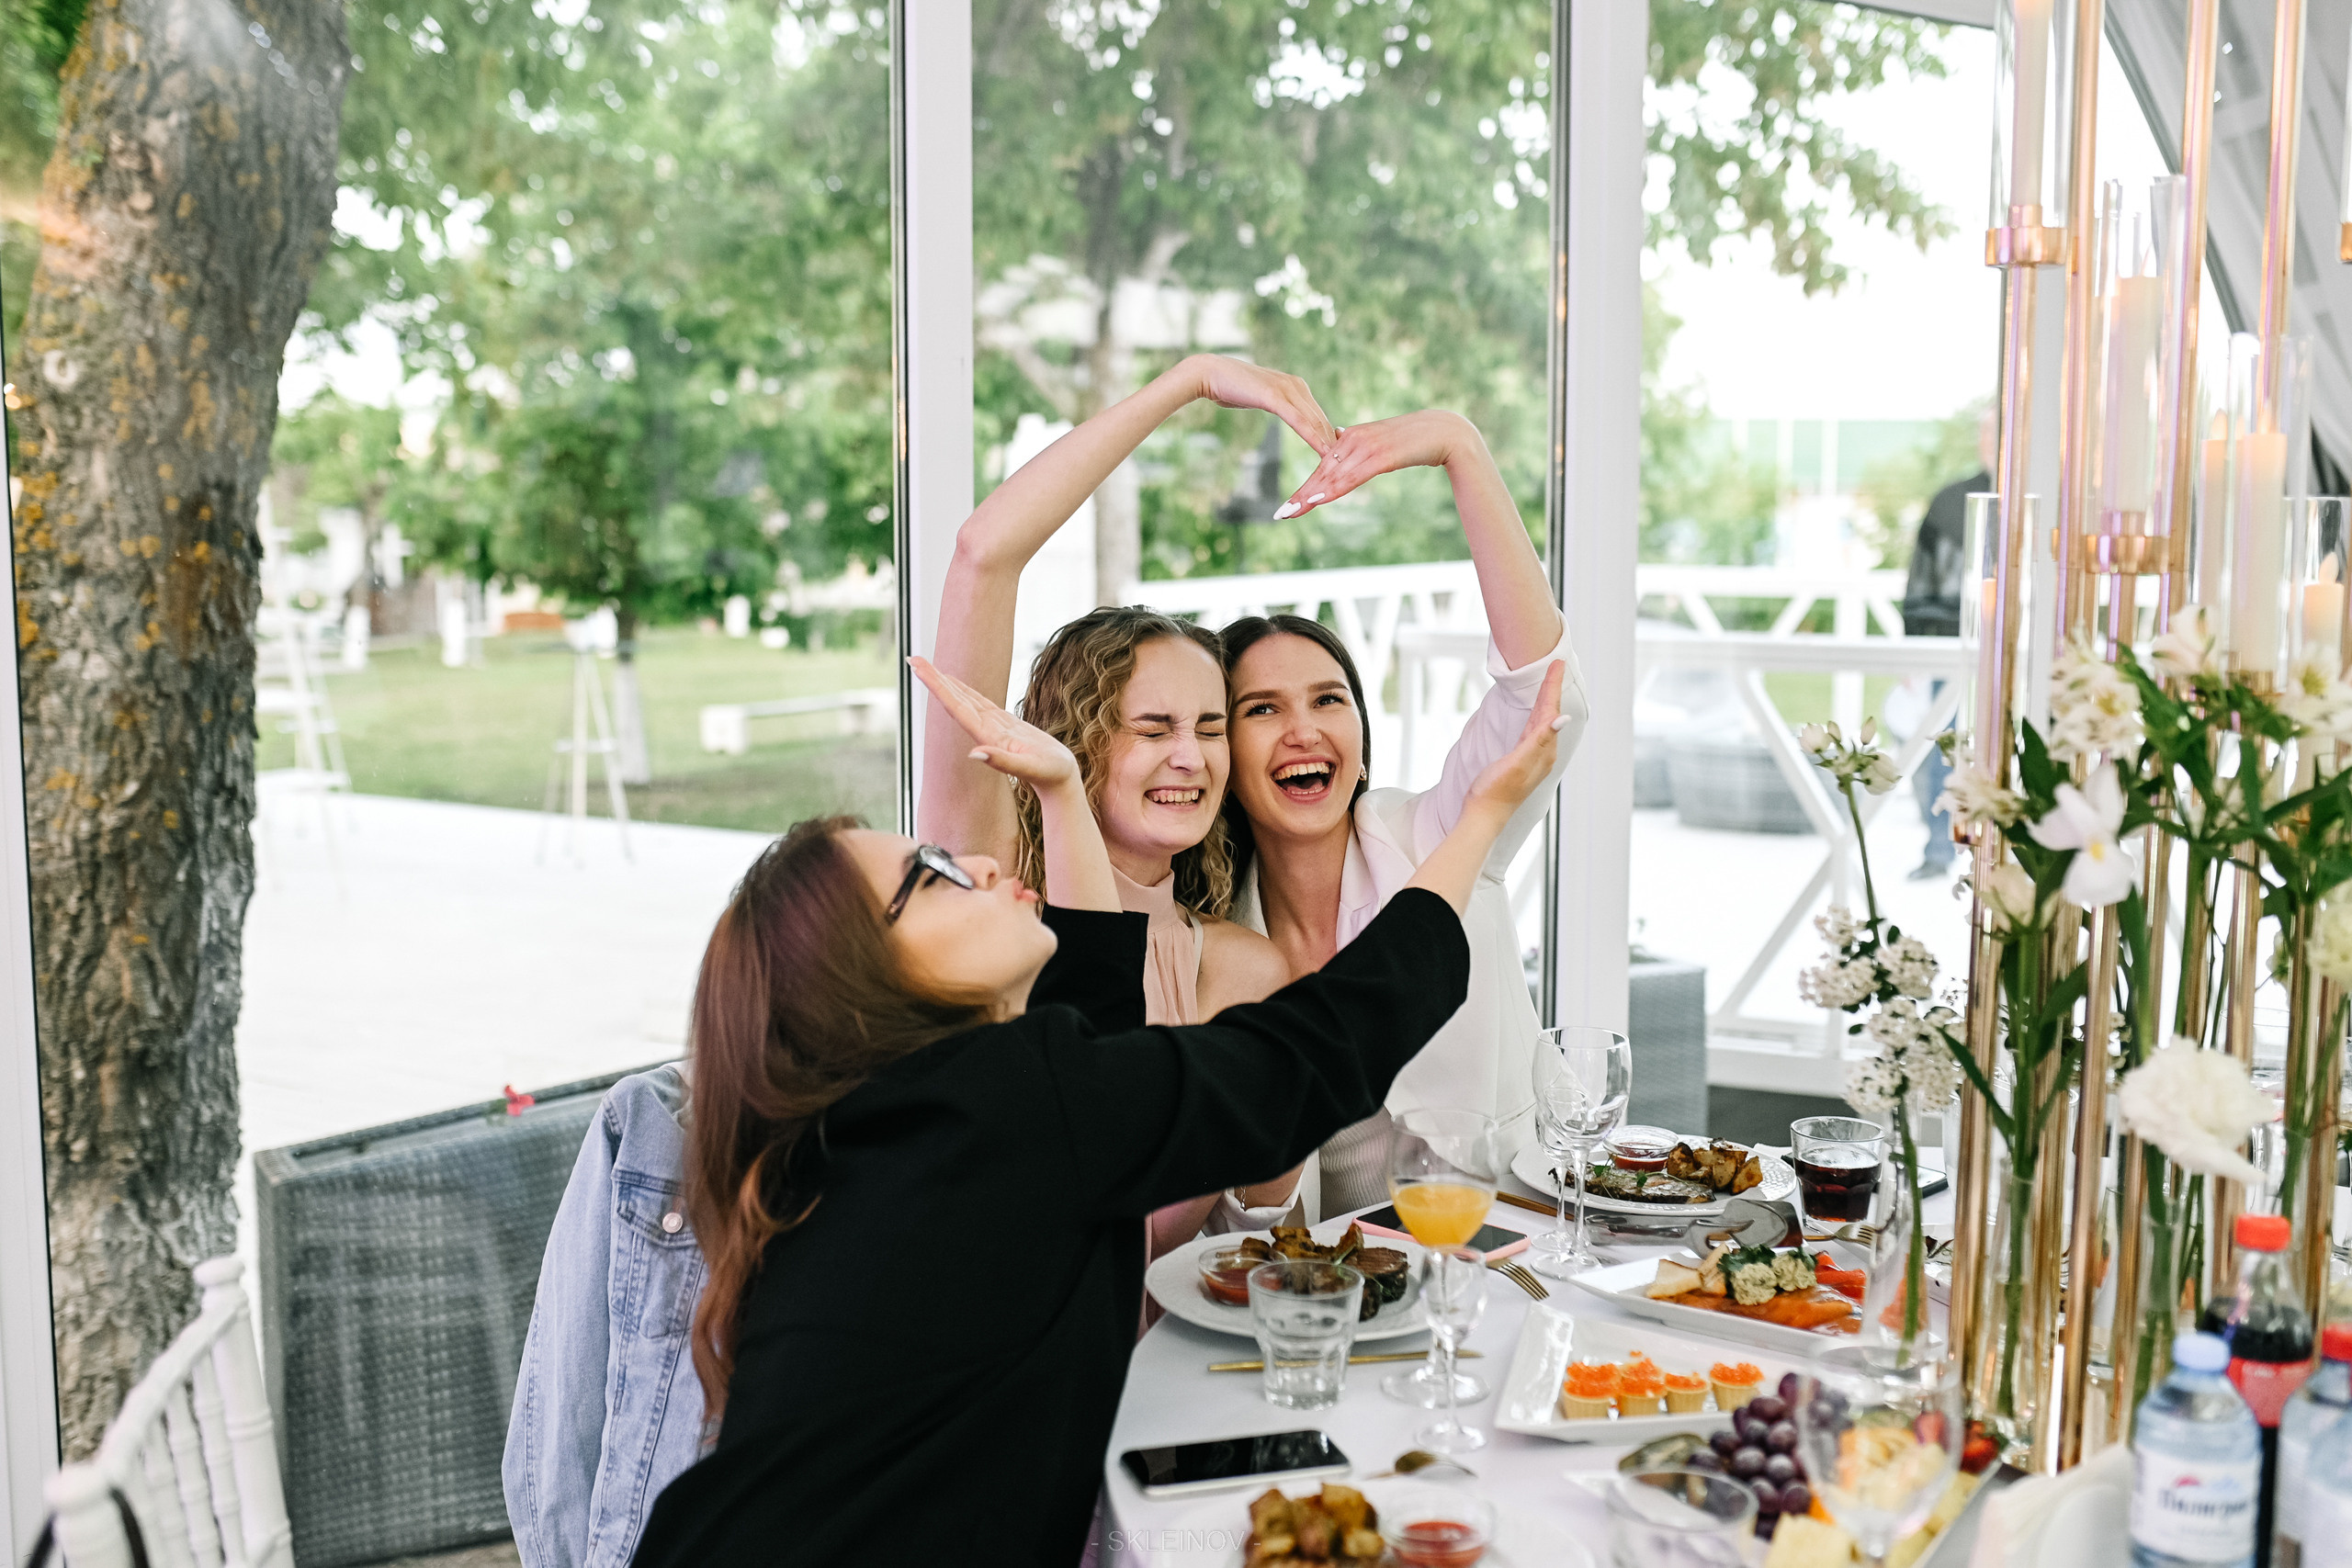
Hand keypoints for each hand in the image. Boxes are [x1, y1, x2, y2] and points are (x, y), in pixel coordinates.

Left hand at [909, 656, 1078, 791]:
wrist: (1059, 781)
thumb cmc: (1050, 774)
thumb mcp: (1029, 766)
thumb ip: (1002, 761)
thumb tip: (974, 753)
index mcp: (986, 736)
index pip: (955, 706)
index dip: (936, 686)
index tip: (917, 669)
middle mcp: (984, 730)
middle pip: (953, 699)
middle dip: (933, 679)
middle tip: (912, 658)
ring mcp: (992, 727)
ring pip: (964, 699)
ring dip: (945, 683)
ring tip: (926, 665)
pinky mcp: (1004, 725)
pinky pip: (979, 703)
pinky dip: (965, 690)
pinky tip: (954, 683)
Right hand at [1186, 355, 1338, 455]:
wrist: (1210, 373)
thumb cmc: (1232, 387)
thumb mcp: (1261, 397)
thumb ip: (1277, 403)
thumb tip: (1284, 412)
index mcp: (1296, 386)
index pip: (1319, 417)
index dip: (1330, 438)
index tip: (1342, 457)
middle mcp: (1297, 385)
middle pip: (1322, 421)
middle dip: (1335, 445)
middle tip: (1349, 467)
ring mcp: (1287, 389)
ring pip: (1315, 423)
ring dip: (1328, 445)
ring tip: (1342, 465)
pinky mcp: (1276, 397)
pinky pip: (1300, 422)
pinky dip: (1313, 438)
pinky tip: (1323, 452)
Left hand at [1273, 409, 1474, 518]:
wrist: (1445, 431)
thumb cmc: (1415, 440)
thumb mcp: (1381, 444)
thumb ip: (1359, 449)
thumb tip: (1340, 444)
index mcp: (1351, 436)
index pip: (1323, 466)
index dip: (1306, 487)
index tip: (1289, 505)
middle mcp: (1353, 438)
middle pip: (1322, 473)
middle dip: (1301, 496)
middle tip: (1280, 514)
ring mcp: (1366, 446)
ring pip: (1333, 477)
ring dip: (1311, 496)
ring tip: (1292, 512)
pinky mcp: (1381, 455)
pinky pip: (1352, 476)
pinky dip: (1334, 489)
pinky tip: (1319, 500)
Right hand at [1462, 661, 1569, 819]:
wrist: (1483, 816)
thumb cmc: (1496, 791)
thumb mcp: (1518, 762)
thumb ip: (1541, 740)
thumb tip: (1563, 720)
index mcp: (1544, 751)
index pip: (1551, 711)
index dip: (1552, 687)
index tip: (1557, 664)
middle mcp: (1542, 754)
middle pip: (1549, 714)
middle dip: (1552, 689)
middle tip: (1556, 665)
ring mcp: (1531, 758)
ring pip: (1542, 721)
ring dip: (1545, 701)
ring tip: (1548, 683)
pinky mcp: (1519, 761)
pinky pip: (1532, 731)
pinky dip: (1536, 716)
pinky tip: (1536, 714)